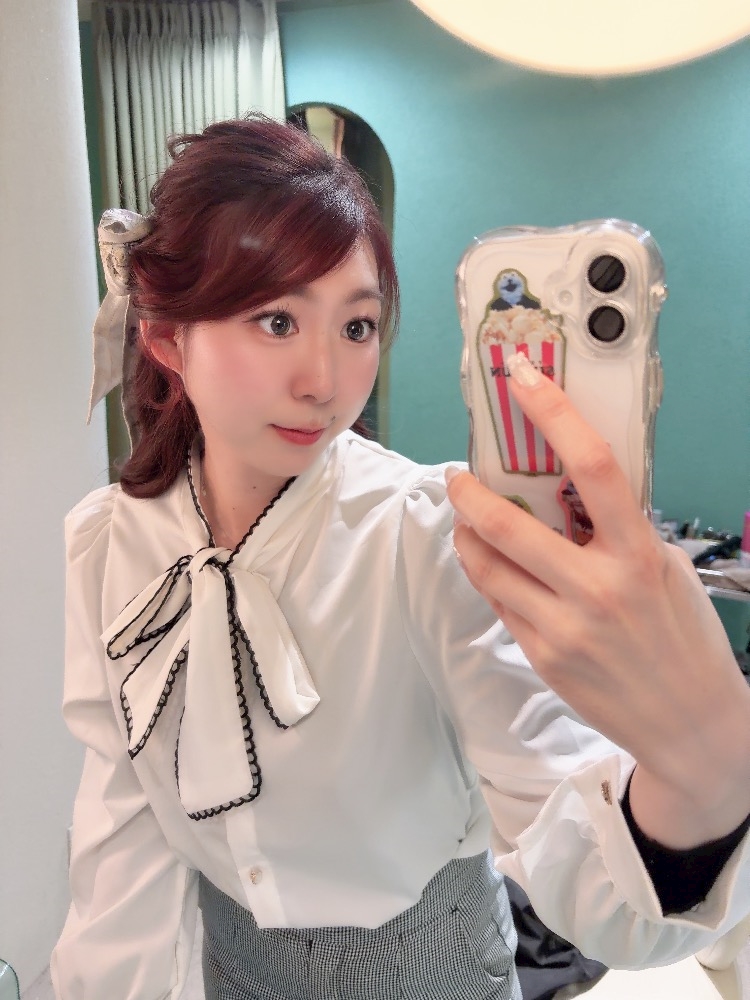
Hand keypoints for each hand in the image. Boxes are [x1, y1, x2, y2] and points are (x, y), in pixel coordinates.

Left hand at [446, 353, 749, 847]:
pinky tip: (493, 566)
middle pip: (508, 523)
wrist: (689, 724)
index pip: (592, 466)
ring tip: (465, 519)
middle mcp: (598, 588)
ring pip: (487, 564)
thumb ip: (618, 530)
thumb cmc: (681, 637)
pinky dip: (487, 575)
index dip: (553, 413)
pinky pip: (499, 602)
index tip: (522, 379)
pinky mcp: (542, 655)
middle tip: (457, 475)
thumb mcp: (665, 569)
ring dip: (466, 534)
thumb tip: (565, 491)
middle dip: (468, 492)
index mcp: (638, 554)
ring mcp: (564, 626)